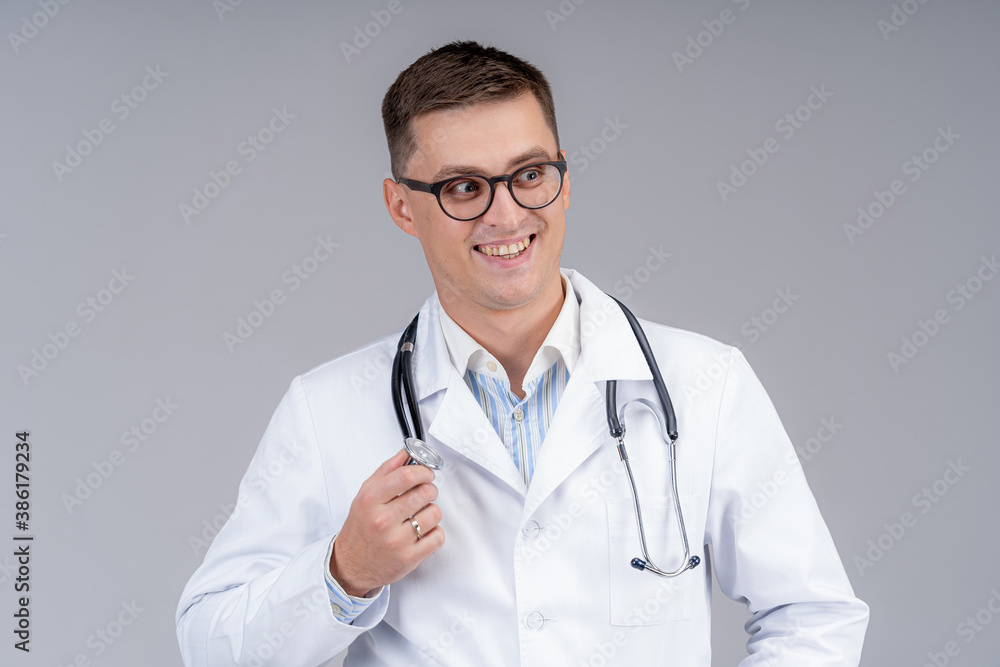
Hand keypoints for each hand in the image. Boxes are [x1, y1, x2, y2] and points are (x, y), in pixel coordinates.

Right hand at [329, 449, 443, 596]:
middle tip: (424, 494)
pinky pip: (438, 536)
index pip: (406, 476)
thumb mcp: (364, 494)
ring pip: (435, 513)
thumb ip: (386, 471)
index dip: (423, 471)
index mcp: (371, 500)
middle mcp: (383, 520)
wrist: (350, 565)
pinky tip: (423, 532)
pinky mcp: (409, 558)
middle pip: (425, 492)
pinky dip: (434, 532)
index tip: (426, 474)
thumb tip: (406, 452)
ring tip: (420, 515)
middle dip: (430, 490)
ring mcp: (396, 541)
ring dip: (432, 512)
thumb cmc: (359, 528)